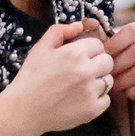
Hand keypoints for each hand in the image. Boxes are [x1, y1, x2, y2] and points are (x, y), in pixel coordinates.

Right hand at [0, 20, 112, 135]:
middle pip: (108, 61)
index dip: (89, 50)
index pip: (98, 45)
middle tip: (84, 70)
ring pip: (109, 80)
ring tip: (82, 85)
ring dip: (99, 81)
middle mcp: (86, 71)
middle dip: (98, 63)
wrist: (25, 110)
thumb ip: (60, 31)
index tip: (80, 56)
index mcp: (75, 53)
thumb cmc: (31, 77)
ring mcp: (91, 91)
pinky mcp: (93, 110)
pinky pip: (107, 99)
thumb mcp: (40, 48)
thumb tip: (79, 25)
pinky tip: (83, 98)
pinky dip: (98, 99)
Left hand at [101, 19, 134, 135]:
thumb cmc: (117, 69)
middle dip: (119, 64)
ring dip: (125, 79)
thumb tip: (90, 22)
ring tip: (114, 85)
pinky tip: (127, 93)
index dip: (117, 43)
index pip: (134, 31)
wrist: (129, 96)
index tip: (103, 54)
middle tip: (107, 74)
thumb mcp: (107, 52)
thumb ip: (99, 36)